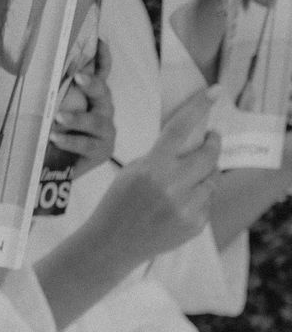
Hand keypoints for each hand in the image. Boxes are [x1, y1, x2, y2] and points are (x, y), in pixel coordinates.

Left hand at [50, 40, 115, 176]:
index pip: (100, 73)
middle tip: (79, 77)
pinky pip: (87, 144)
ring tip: (58, 117)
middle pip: (102, 92)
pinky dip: (70, 140)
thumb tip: (25, 65)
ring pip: (96, 120)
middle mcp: (102, 109)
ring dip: (77, 118)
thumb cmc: (50, 130)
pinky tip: (55, 137)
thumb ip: (47, 91)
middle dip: (92, 83)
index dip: (102, 57)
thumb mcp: (48, 108)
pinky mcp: (101, 150)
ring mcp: (105, 130)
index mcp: (91, 95)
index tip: (100, 40)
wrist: (54, 166)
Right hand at [91, 87, 218, 264]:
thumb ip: (161, 157)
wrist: (114, 241)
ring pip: (212, 180)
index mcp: (152, 167)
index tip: (216, 91)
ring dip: (205, 174)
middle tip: (212, 138)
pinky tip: (178, 205)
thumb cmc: (119, 201)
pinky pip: (207, 202)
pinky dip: (198, 198)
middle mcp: (172, 185)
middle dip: (213, 144)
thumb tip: (190, 144)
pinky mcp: (195, 224)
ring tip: (186, 180)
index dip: (199, 107)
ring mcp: (186, 206)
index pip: (179, 128)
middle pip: (209, 155)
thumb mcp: (132, 171)